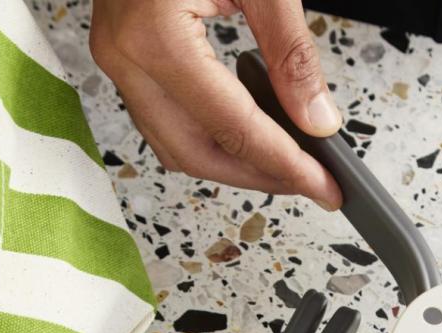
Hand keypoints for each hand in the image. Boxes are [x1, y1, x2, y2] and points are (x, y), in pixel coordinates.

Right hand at [90, 0, 342, 207]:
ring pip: (175, 146)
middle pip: (196, 154)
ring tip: (287, 164)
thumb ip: (292, 53)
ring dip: (233, 163)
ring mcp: (115, 58)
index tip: (326, 187)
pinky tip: (252, 131)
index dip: (286, 165)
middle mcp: (124, 56)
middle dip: (258, 177)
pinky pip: (165, 118)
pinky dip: (211, 135)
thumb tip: (318, 120)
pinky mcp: (122, 54)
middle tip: (312, 185)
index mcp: (155, 36)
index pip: (234, 128)